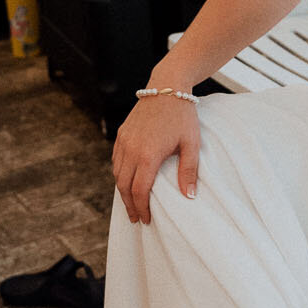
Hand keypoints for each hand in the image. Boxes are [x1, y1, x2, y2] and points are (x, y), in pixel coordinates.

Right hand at [112, 93, 199, 225]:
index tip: (146, 220)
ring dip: (123, 191)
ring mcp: (124, 141)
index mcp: (148, 155)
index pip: (139, 190)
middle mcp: (131, 149)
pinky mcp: (122, 134)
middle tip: (136, 218)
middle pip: (124, 186)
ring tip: (131, 204)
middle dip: (129, 205)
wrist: (167, 87)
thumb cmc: (183, 116)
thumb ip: (189, 171)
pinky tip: (127, 181)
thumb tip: (189, 196)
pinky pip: (116, 160)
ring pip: (117, 173)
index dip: (142, 208)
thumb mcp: (191, 144)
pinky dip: (119, 174)